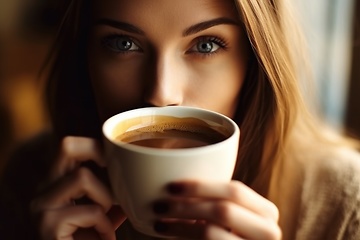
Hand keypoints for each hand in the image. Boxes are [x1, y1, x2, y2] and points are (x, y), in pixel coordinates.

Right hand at [30, 136, 125, 239]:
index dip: (94, 144)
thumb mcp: (101, 214)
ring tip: (105, 221)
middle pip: (67, 146)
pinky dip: (105, 226)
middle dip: (98, 154)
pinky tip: (104, 238)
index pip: (69, 146)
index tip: (115, 159)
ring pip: (83, 177)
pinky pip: (91, 211)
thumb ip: (110, 195)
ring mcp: (42, 206)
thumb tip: (136, 178)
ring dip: (105, 200)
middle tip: (114, 173)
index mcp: (55, 183)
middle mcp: (44, 189)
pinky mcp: (48, 225)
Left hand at [152, 180, 280, 239]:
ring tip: (158, 221)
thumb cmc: (231, 235)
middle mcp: (268, 231)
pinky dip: (182, 236)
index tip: (171, 185)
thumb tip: (176, 182)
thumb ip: (218, 200)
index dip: (201, 186)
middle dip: (187, 205)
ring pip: (210, 231)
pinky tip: (167, 233)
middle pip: (223, 209)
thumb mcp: (233, 216)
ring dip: (179, 224)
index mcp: (266, 212)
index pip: (235, 191)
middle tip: (159, 204)